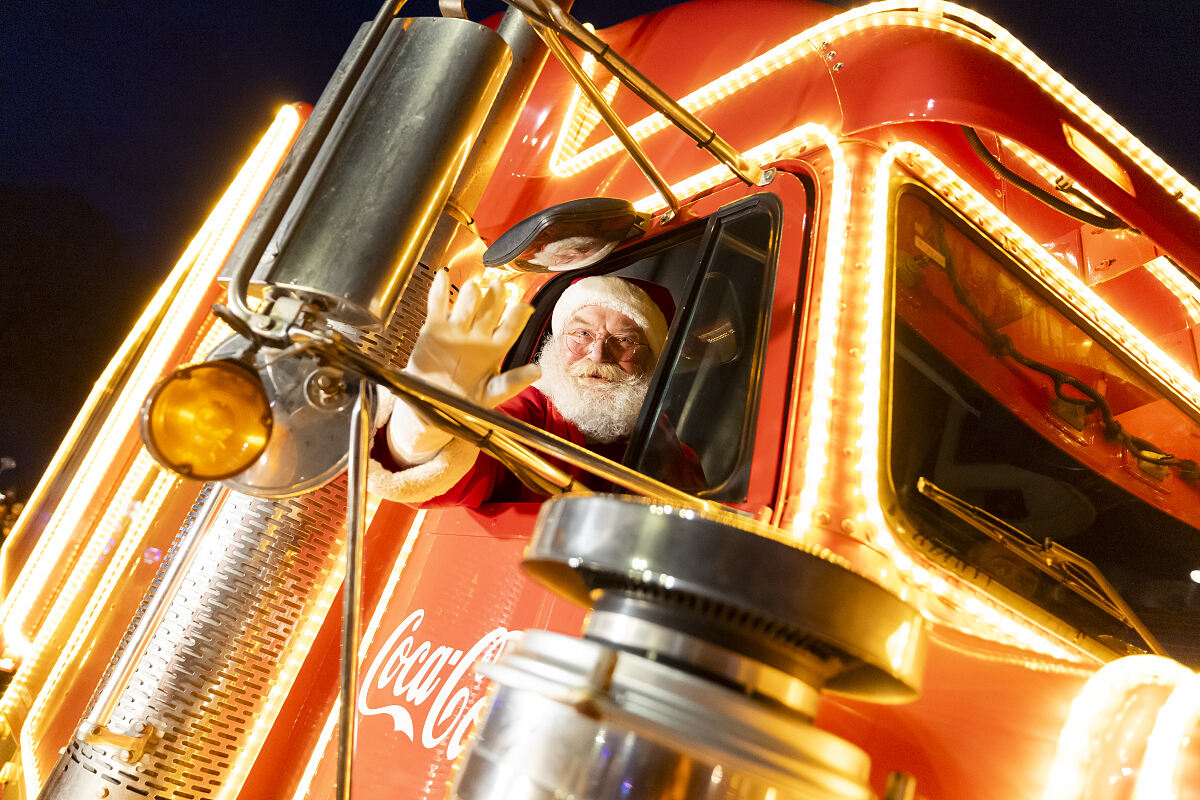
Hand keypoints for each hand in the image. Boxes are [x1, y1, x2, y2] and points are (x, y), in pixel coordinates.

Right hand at [387, 271, 539, 462]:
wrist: (432, 406)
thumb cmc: (465, 402)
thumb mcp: (491, 395)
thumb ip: (512, 383)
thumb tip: (539, 371)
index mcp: (495, 348)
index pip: (511, 327)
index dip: (517, 316)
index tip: (524, 307)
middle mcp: (478, 334)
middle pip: (490, 309)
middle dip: (495, 297)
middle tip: (499, 287)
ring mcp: (457, 329)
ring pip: (467, 304)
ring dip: (471, 294)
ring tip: (474, 287)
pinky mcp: (434, 329)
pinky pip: (437, 305)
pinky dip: (439, 290)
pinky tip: (443, 276)